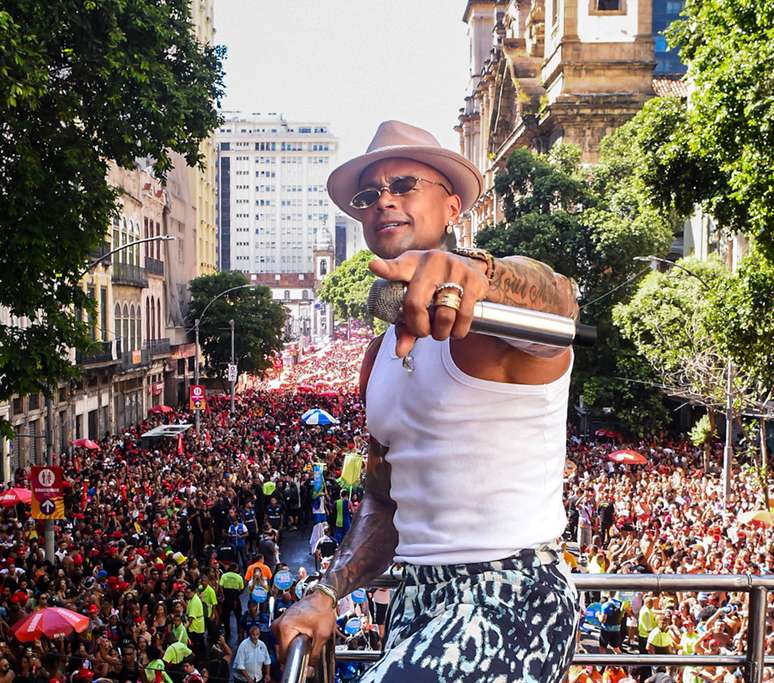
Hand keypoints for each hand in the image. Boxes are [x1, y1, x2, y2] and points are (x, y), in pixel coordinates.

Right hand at [272, 591, 335, 664]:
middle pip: (282, 650)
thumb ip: (314, 654)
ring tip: (306, 635)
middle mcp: (278, 624)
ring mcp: (279, 622)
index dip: (295, 659)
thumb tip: (309, 667)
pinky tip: (303, 632)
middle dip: (295, 651)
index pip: (283, 655)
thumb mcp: (322, 635)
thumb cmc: (322, 610)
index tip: (303, 656)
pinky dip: (293, 638)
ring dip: (294, 644)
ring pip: (283, 644)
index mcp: (284, 627)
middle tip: (308, 642)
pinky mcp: (283, 621)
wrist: (322, 597)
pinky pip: (285, 637)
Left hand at [369, 250, 488, 357]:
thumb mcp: (416, 294)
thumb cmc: (433, 283)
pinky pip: (463, 317)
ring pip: (443, 316)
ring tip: (439, 332)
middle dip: (418, 328)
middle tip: (423, 332)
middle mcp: (432, 262)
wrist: (468, 265)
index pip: (396, 267)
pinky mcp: (473, 281)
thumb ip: (405, 323)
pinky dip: (457, 332)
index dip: (385, 268)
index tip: (374, 266)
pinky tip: (454, 330)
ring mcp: (455, 270)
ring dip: (440, 333)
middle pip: (416, 304)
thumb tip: (401, 352)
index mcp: (412, 263)